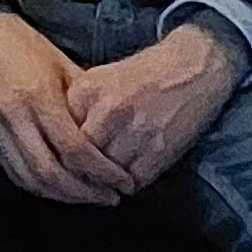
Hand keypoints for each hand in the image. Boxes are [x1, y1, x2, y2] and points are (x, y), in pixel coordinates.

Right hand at [0, 8, 124, 204]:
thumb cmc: (24, 45)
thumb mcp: (63, 65)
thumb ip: (84, 102)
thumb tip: (112, 134)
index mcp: (39, 95)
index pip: (74, 148)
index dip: (102, 171)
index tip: (122, 181)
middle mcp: (15, 115)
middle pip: (52, 172)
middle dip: (85, 192)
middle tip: (110, 196)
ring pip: (31, 178)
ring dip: (62, 195)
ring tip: (87, 196)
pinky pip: (13, 172)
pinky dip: (38, 187)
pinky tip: (57, 189)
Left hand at [60, 17, 245, 189]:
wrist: (192, 67)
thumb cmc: (143, 75)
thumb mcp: (99, 79)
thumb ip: (77, 107)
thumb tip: (59, 142)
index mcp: (86, 91)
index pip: (59, 134)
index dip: (59, 151)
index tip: (63, 159)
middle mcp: (108, 111)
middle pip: (79, 158)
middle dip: (80, 171)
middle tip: (83, 178)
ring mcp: (135, 131)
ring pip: (106, 174)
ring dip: (105, 182)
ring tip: (106, 180)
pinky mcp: (159, 150)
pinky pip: (134, 180)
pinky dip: (129, 184)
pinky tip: (128, 177)